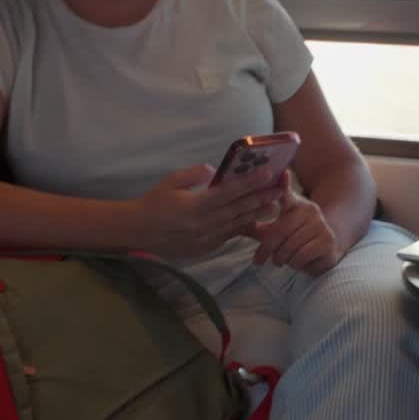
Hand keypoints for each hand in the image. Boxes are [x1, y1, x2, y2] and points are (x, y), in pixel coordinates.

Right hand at [134, 163, 283, 258]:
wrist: (138, 232)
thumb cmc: (153, 203)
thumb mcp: (171, 182)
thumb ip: (194, 175)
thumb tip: (213, 171)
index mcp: (196, 206)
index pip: (229, 192)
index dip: (250, 183)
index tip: (267, 173)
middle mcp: (204, 224)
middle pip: (239, 209)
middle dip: (261, 198)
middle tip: (280, 189)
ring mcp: (206, 238)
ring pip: (237, 224)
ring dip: (257, 214)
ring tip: (275, 204)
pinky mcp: (205, 248)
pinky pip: (228, 236)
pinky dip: (242, 227)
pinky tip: (254, 220)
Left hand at [249, 175, 343, 275]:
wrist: (325, 249)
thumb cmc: (294, 238)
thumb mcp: (275, 230)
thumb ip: (258, 226)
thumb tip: (235, 224)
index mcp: (295, 204)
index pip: (286, 194)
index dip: (284, 184)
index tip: (282, 172)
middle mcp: (309, 210)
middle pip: (280, 231)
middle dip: (266, 249)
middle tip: (258, 261)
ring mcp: (321, 225)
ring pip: (290, 247)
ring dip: (281, 259)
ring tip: (281, 260)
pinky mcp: (327, 241)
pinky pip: (302, 256)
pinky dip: (295, 264)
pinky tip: (297, 262)